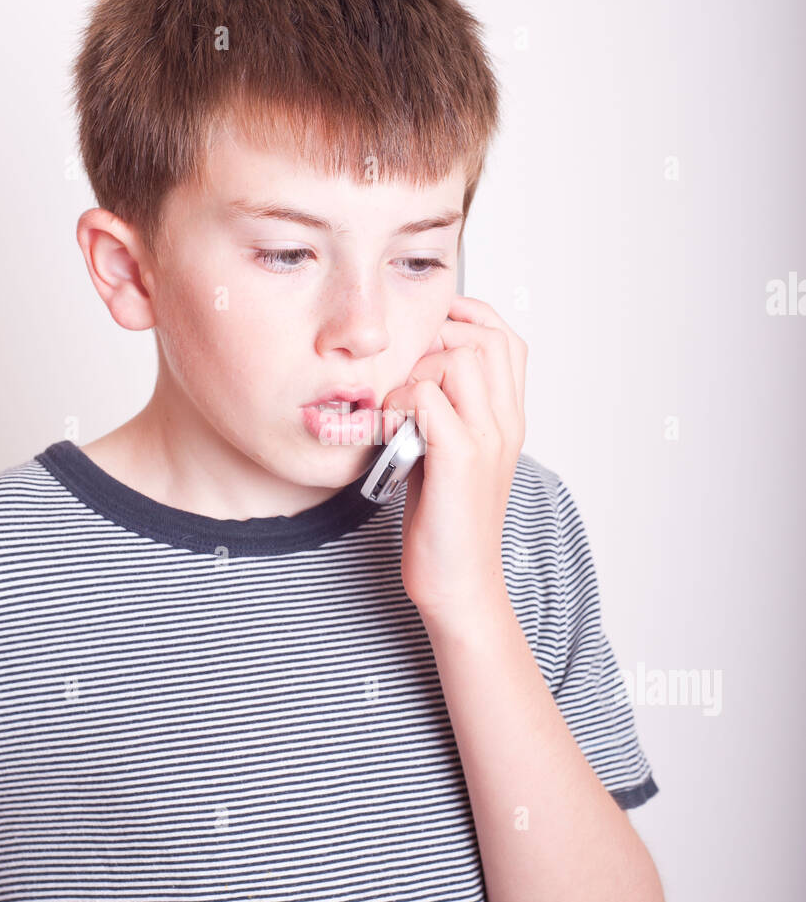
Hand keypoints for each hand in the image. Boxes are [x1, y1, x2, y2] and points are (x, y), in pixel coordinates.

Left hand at [382, 294, 526, 624]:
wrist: (460, 583)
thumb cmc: (446, 522)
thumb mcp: (448, 452)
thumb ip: (442, 412)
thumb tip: (409, 373)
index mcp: (509, 418)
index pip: (504, 338)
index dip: (466, 319)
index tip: (427, 332)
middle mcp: (506, 423)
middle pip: (481, 337)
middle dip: (431, 341)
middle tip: (403, 378)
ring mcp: (487, 439)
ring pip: (455, 359)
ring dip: (414, 374)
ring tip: (397, 410)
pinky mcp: (460, 460)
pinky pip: (429, 398)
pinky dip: (402, 404)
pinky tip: (391, 431)